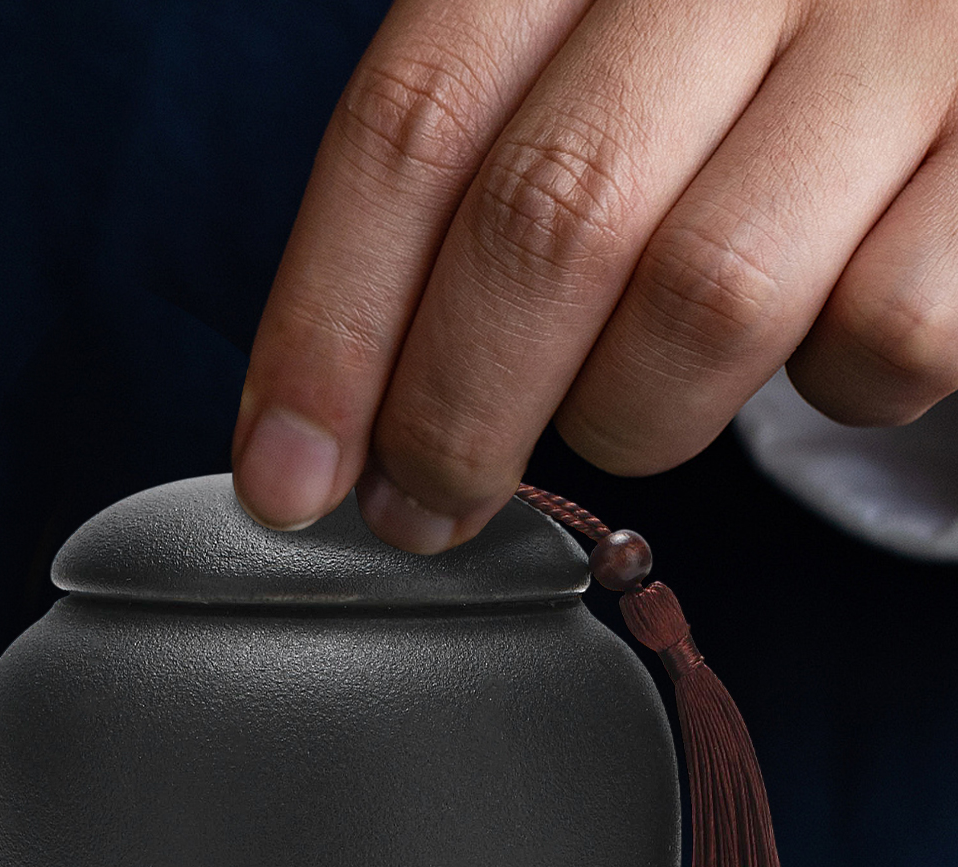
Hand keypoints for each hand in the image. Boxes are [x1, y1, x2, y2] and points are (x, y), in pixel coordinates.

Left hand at [232, 0, 957, 549]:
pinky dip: (826, 387)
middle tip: (421, 508)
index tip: (284, 477)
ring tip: (627, 406)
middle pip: (546, 220)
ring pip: (705, 301)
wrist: (957, 13)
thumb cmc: (746, 60)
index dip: (327, 325)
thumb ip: (469, 182)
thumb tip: (330, 420)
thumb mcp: (587, 61)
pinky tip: (815, 337)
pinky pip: (882, 335)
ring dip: (631, 415)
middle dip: (454, 415)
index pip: (411, 126)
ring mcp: (906, 33)